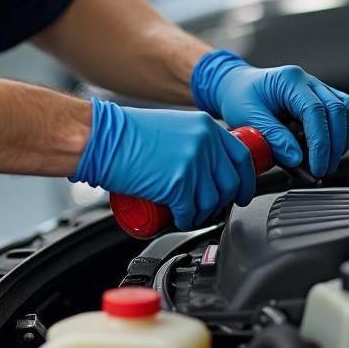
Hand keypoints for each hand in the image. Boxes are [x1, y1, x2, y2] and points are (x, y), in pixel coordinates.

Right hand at [70, 99, 256, 229]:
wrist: (104, 139)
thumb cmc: (128, 133)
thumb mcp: (173, 125)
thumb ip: (194, 140)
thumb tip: (210, 165)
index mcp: (206, 126)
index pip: (241, 157)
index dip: (245, 180)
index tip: (241, 192)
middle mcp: (205, 144)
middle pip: (229, 184)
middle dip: (222, 201)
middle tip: (208, 206)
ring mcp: (193, 165)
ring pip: (211, 202)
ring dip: (202, 214)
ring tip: (188, 212)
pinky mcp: (178, 187)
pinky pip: (190, 213)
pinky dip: (186, 221)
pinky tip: (178, 218)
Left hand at [190, 50, 348, 176]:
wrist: (237, 87)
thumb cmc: (240, 98)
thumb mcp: (248, 118)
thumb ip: (273, 137)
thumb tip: (297, 159)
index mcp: (290, 81)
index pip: (316, 111)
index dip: (320, 143)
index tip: (317, 167)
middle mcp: (309, 81)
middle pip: (339, 110)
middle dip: (335, 146)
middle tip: (323, 169)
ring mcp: (319, 89)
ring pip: (348, 110)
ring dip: (344, 139)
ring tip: (327, 161)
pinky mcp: (324, 99)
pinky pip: (347, 114)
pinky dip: (346, 133)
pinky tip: (333, 148)